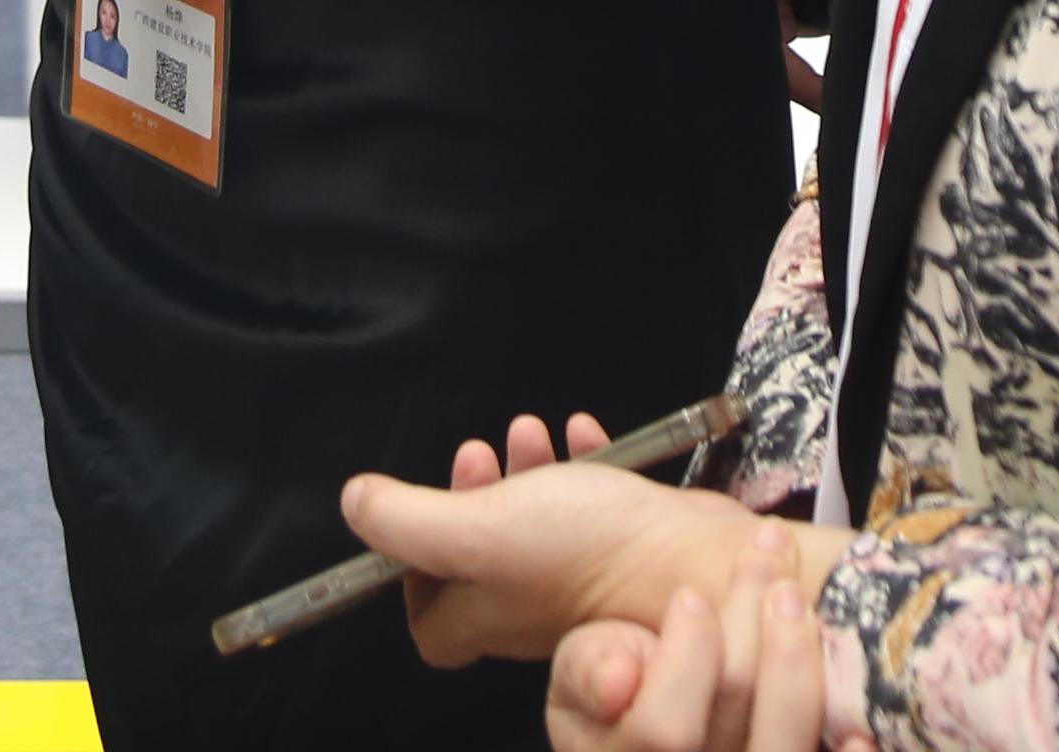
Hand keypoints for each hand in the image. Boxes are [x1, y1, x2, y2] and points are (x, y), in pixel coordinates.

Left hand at [335, 430, 801, 674]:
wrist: (703, 565)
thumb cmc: (589, 555)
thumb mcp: (477, 530)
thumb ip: (406, 520)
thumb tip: (356, 504)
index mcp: (490, 613)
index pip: (432, 626)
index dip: (412, 579)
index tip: (420, 521)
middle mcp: (533, 606)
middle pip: (484, 558)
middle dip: (474, 495)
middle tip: (480, 456)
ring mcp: (584, 577)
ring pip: (538, 522)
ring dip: (526, 471)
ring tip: (528, 432)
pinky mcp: (630, 545)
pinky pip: (595, 501)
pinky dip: (583, 461)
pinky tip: (585, 432)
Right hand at [545, 577, 863, 751]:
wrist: (656, 726)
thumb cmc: (615, 687)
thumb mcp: (576, 676)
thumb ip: (587, 670)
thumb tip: (618, 678)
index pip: (664, 732)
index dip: (685, 660)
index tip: (690, 596)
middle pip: (736, 722)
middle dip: (751, 623)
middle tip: (765, 552)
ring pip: (785, 746)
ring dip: (798, 661)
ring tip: (795, 592)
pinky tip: (861, 721)